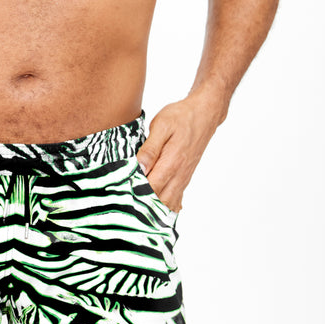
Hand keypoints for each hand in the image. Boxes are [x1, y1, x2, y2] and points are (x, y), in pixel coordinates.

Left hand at [135, 92, 224, 213]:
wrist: (204, 114)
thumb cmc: (181, 117)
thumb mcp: (161, 125)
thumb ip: (150, 149)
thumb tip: (139, 167)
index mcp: (171, 162)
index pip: (151, 188)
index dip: (135, 194)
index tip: (120, 195)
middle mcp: (179, 175)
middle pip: (159, 201)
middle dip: (141, 205)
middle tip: (124, 203)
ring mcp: (183, 178)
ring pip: (168, 204)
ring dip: (152, 208)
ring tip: (135, 207)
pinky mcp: (184, 178)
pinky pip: (175, 200)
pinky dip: (164, 206)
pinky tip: (153, 207)